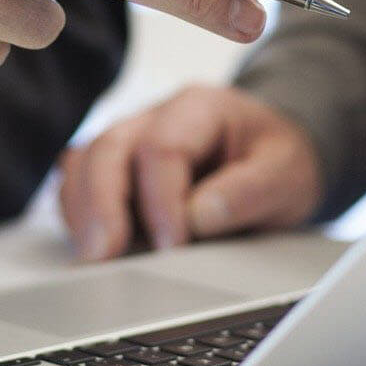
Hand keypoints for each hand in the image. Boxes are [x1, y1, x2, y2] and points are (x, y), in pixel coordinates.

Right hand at [58, 85, 321, 260]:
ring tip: (92, 258)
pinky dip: (79, 215)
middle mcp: (154, 117)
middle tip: (103, 256)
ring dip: (83, 212)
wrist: (274, 157)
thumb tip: (199, 217)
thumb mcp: (287, 173)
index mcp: (199, 107)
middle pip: (108, 149)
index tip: (172, 246)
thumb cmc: (277, 161)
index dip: (161, 200)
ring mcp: (129, 141)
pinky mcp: (116, 170)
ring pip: (83, 164)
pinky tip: (92, 247)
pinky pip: (79, 184)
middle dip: (101, 205)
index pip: (162, 147)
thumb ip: (249, 191)